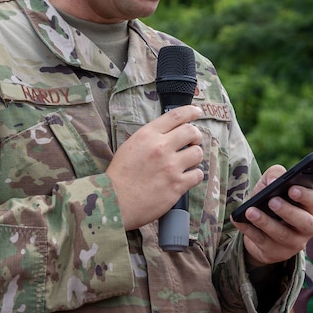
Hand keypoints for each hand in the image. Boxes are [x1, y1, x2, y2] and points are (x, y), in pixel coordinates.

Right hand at [106, 105, 204, 230]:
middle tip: (193, 142)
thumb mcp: (130, 146)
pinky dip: (195, 175)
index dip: (190, 111)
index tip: (197, 112)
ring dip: (196, 156)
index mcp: (148, 135)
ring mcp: (170, 167)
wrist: (114, 201)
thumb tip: (169, 132)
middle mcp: (161, 148)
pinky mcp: (177, 185)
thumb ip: (150, 137)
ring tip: (188, 162)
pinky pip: (198, 175)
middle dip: (196, 135)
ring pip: (198, 153)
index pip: (176, 116)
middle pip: (192, 131)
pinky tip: (188, 177)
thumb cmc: (120, 175)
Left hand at [233, 165, 312, 266]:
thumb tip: (274, 180)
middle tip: (272, 201)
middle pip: (304, 222)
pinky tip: (239, 221)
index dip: (304, 196)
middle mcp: (307, 227)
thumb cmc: (271, 201)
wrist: (260, 229)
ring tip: (251, 212)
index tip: (292, 189)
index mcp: (310, 207)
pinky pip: (263, 242)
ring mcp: (294, 243)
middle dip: (288, 211)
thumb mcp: (272, 185)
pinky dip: (249, 231)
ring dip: (266, 223)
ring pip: (283, 235)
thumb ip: (275, 174)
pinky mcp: (277, 253)